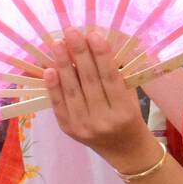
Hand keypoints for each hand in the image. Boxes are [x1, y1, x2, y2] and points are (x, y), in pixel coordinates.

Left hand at [43, 28, 153, 171]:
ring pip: (72, 91)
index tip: (93, 34)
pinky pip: (59, 105)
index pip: (110, 78)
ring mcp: (83, 126)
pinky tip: (50, 69)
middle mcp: (103, 119)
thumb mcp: (132, 98)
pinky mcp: (69, 130)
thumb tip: (98, 47)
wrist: (126, 151)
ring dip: (64, 64)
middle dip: (79, 54)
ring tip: (58, 44)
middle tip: (71, 32)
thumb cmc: (132, 119)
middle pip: (89, 82)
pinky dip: (54, 86)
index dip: (101, 55)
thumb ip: (117, 77)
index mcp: (124, 110)